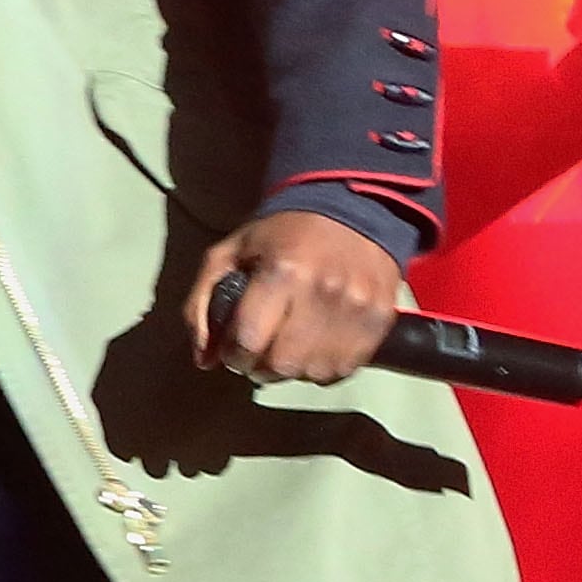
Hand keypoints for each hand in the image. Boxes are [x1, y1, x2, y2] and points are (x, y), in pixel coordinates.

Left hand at [188, 209, 399, 385]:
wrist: (350, 208)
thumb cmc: (284, 233)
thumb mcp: (231, 253)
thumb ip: (201, 303)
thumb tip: (203, 359)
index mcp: (282, 271)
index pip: (248, 342)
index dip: (234, 354)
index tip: (235, 348)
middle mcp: (323, 291)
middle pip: (282, 365)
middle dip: (261, 367)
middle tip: (260, 351)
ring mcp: (356, 308)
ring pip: (314, 372)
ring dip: (294, 369)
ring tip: (288, 346)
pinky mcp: (379, 320)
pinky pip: (345, 369)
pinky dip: (324, 367)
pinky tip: (315, 346)